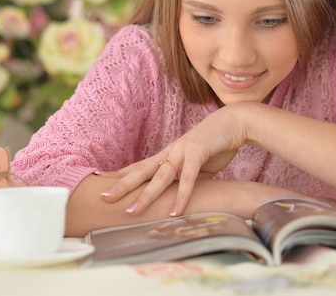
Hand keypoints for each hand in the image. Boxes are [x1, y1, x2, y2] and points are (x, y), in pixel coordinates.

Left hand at [97, 105, 247, 215]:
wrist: (235, 123)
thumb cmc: (216, 143)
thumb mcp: (197, 165)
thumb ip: (186, 178)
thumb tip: (180, 196)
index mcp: (168, 154)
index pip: (139, 166)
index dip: (120, 175)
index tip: (101, 182)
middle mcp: (170, 152)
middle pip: (141, 171)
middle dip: (121, 185)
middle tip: (103, 198)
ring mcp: (183, 151)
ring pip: (160, 176)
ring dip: (145, 195)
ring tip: (132, 212)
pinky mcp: (198, 153)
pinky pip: (188, 178)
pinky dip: (182, 195)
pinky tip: (176, 211)